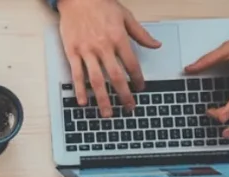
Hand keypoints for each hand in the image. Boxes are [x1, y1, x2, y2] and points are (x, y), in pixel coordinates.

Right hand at [57, 0, 160, 116]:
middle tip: (129, 107)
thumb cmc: (101, 5)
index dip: (137, 78)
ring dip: (103, 99)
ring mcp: (86, 51)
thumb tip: (156, 45)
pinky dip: (80, 90)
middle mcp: (103, 47)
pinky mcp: (72, 52)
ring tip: (107, 113)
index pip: (131, 64)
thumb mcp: (125, 16)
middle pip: (116, 76)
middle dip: (124, 95)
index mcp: (118, 38)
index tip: (140, 88)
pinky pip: (77, 75)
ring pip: (97, 80)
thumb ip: (141, 34)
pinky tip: (84, 102)